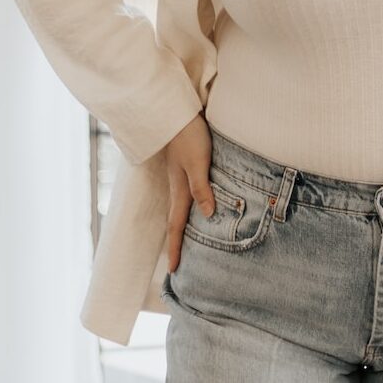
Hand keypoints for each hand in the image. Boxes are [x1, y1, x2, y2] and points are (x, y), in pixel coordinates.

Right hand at [165, 112, 214, 273]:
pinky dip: (187, 209)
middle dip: (176, 242)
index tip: (174, 270)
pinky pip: (185, 195)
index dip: (176, 247)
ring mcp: (179, 177)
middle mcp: (177, 186)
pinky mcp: (184, 167)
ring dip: (180, 227)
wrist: (176, 112)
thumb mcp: (197, 162)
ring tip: (184, 241)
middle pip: (176, 220)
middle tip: (176, 263)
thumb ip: (201, 187)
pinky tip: (195, 208)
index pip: (177, 225)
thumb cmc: (189, 136)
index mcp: (180, 190)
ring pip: (180, 208)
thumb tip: (208, 215)